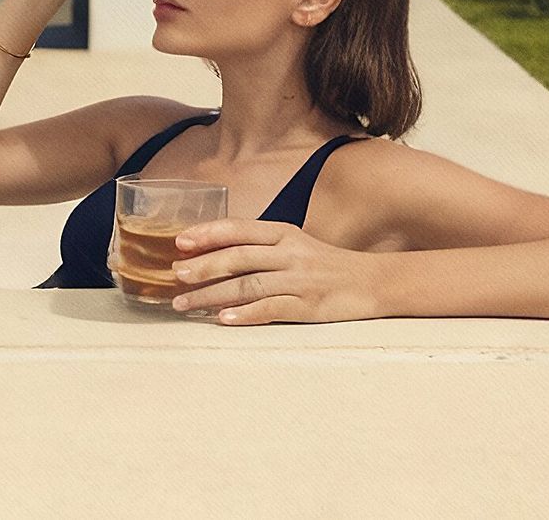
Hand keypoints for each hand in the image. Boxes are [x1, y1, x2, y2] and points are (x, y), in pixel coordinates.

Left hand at [161, 219, 384, 324]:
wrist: (374, 282)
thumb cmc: (326, 265)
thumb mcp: (294, 245)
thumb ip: (260, 248)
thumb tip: (213, 254)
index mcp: (283, 233)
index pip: (239, 229)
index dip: (208, 233)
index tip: (180, 242)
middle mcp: (289, 252)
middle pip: (238, 257)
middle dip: (203, 266)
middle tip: (175, 275)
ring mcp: (299, 280)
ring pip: (248, 285)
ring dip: (212, 295)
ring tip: (185, 304)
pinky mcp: (308, 306)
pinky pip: (271, 309)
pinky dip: (245, 314)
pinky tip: (223, 319)